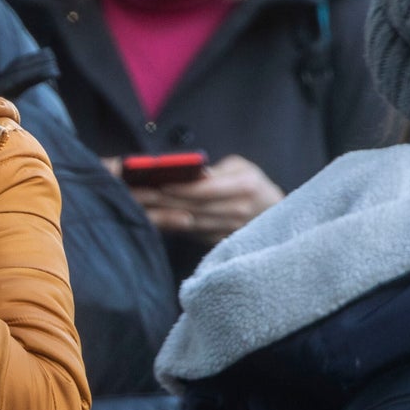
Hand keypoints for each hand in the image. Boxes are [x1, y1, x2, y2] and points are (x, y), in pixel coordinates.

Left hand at [127, 154, 283, 244]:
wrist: (273, 214)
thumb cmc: (252, 184)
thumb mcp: (240, 167)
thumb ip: (216, 170)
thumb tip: (190, 173)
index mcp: (244, 187)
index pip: (206, 189)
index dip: (181, 187)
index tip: (158, 182)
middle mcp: (237, 211)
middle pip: (193, 207)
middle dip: (162, 201)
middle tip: (136, 193)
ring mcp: (229, 230)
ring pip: (189, 223)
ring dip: (161, 215)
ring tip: (138, 205)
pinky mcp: (219, 243)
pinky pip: (191, 234)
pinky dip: (170, 226)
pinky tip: (151, 219)